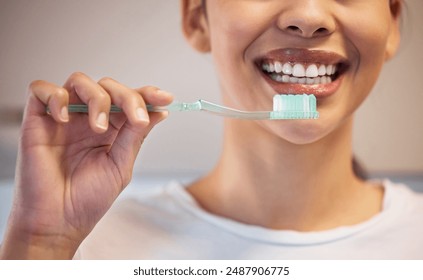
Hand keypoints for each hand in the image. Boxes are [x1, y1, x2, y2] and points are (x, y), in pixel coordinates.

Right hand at [0, 72, 172, 258]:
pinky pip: (41, 89)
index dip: (147, 94)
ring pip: (79, 81)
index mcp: (110, 129)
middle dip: (127, 97)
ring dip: (97, 98)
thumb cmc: (88, 199)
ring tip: (98, 128)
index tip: (165, 98)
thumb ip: (135, 135)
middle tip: (136, 118)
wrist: (58, 222)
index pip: (129, 100)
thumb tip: (159, 111)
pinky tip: (64, 119)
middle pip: (108, 86)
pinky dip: (56, 96)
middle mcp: (87, 119)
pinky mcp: (37, 120)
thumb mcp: (120, 165)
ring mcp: (63, 118)